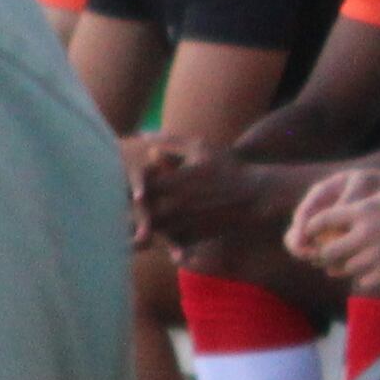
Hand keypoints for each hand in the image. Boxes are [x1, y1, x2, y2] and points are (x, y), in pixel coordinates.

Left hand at [133, 139, 268, 251]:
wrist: (255, 195)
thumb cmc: (228, 167)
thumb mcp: (200, 147)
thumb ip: (169, 142)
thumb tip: (143, 138)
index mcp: (172, 182)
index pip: (137, 185)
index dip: (130, 183)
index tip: (129, 180)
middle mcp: (174, 205)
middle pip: (139, 211)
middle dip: (131, 206)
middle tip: (124, 203)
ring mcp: (183, 224)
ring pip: (151, 228)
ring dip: (144, 223)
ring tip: (139, 218)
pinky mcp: (193, 238)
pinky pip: (169, 241)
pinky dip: (163, 236)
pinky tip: (163, 229)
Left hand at [295, 179, 379, 295]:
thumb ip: (360, 208)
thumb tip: (337, 216)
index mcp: (363, 212)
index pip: (322, 221)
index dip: (311, 228)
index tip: (309, 234)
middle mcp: (365, 235)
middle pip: (326, 252)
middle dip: (322, 254)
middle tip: (323, 255)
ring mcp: (376, 257)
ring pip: (343, 269)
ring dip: (342, 266)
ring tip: (346, 262)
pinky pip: (362, 281)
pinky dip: (363, 277)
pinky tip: (370, 270)